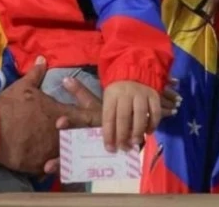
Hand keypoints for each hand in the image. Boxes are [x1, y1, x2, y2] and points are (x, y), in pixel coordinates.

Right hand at [0, 57, 99, 173]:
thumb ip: (37, 74)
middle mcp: (59, 133)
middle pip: (78, 139)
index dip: (90, 118)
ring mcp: (49, 151)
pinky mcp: (37, 164)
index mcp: (59, 113)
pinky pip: (48, 169)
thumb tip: (43, 59)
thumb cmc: (9, 105)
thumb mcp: (24, 86)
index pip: (85, 116)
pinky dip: (48, 167)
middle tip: (79, 140)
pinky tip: (47, 166)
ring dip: (64, 154)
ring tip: (60, 154)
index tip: (92, 120)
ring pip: (65, 155)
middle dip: (79, 139)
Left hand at [43, 77, 180, 173]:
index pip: (108, 116)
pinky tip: (148, 132)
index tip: (108, 147)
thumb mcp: (98, 93)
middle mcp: (125, 94)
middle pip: (123, 118)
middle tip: (122, 148)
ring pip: (140, 115)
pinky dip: (152, 124)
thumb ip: (81, 95)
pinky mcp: (154, 95)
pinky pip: (154, 112)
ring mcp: (141, 94)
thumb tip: (63, 87)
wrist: (135, 70)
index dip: (108, 133)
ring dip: (138, 132)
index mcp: (111, 95)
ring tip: (135, 143)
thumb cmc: (115, 91)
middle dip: (122, 136)